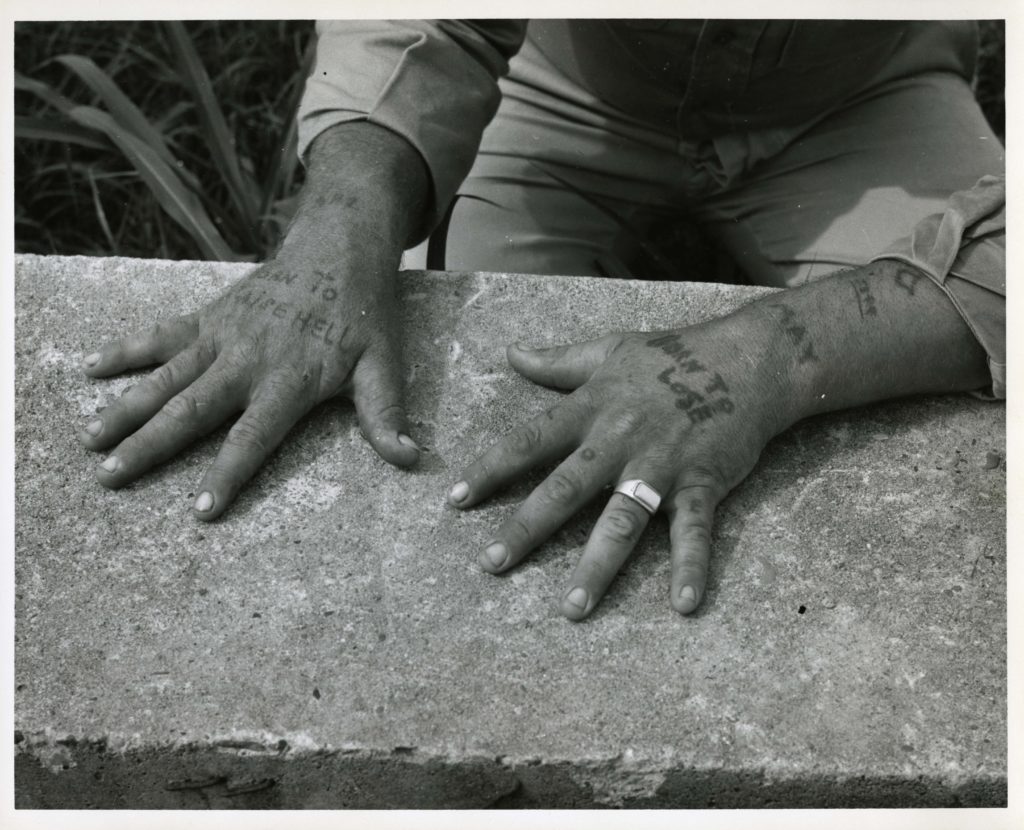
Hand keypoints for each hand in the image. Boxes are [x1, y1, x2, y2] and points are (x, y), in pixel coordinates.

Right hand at [78, 244, 417, 519]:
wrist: (339, 244)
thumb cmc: (365, 311)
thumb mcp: (385, 363)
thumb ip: (386, 413)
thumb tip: (409, 460)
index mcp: (290, 379)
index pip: (253, 437)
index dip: (227, 474)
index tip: (200, 511)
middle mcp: (248, 360)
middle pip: (192, 410)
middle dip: (149, 446)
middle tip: (109, 478)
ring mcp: (223, 335)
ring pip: (166, 376)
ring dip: (126, 408)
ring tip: (89, 441)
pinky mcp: (211, 315)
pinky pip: (161, 334)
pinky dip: (126, 351)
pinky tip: (90, 369)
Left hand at [447, 313, 794, 619]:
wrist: (748, 358)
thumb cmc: (673, 355)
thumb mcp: (609, 350)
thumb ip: (558, 360)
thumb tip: (511, 353)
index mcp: (591, 408)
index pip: (528, 442)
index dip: (489, 470)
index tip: (454, 501)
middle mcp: (618, 440)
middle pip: (565, 488)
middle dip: (526, 528)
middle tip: (491, 566)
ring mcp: (661, 464)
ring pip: (622, 520)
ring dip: (596, 566)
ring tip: (572, 609)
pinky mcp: (702, 482)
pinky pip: (694, 530)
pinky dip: (691, 566)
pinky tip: (684, 605)